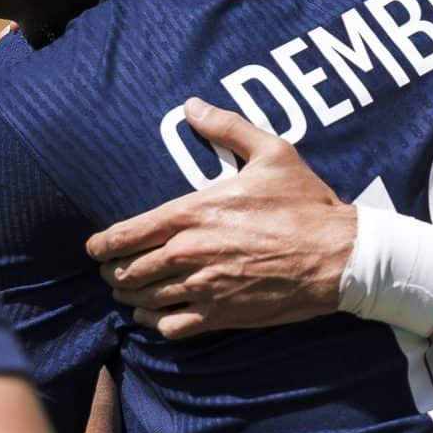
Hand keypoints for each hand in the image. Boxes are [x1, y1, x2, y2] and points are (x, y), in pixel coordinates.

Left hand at [86, 97, 354, 338]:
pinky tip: (153, 316)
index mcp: (192, 214)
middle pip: (128, 271)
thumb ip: (227, 127)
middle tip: (109, 271)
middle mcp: (189, 253)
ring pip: (144, 300)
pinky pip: (170, 326)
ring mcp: (203, 288)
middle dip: (113, 272)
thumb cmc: (305, 204)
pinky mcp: (221, 315)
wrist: (338, 256)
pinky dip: (155, 322)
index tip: (94, 248)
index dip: (102, 245)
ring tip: (125, 292)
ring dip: (129, 296)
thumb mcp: (271, 153)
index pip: (126, 234)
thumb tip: (191, 106)